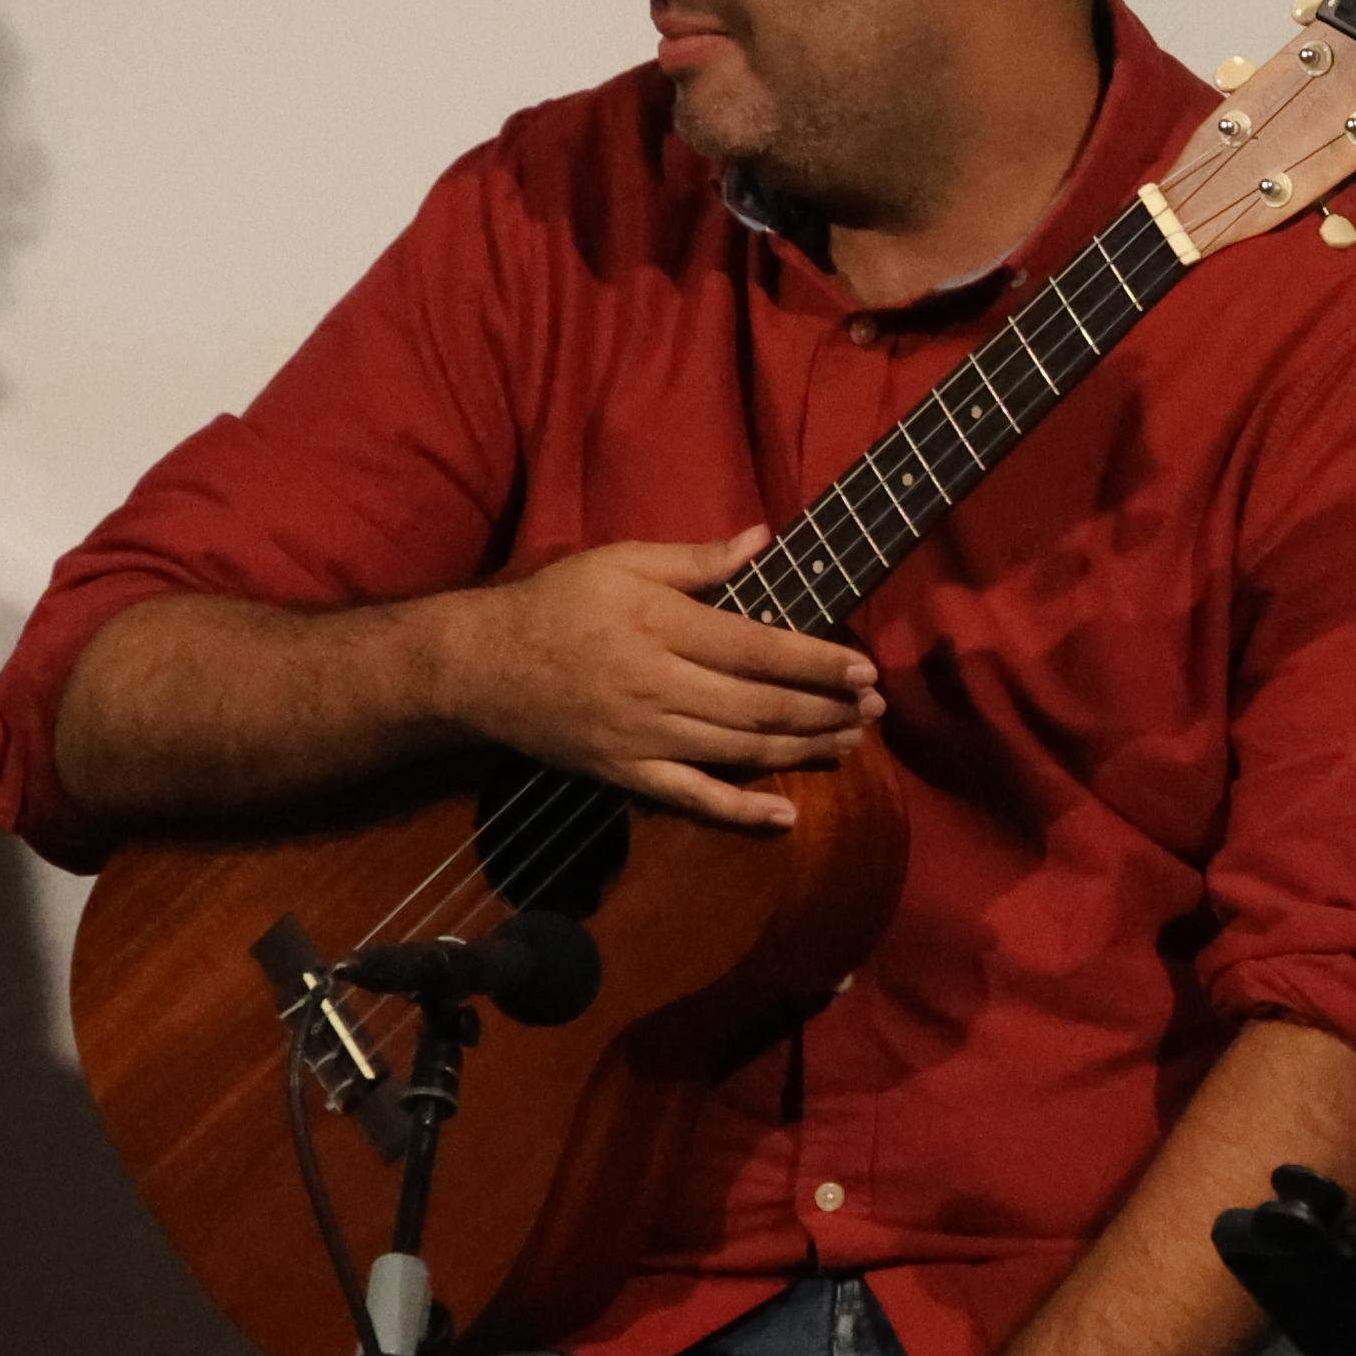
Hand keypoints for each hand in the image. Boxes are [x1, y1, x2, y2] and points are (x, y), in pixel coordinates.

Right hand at [445, 527, 880, 829]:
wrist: (479, 667)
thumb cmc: (555, 604)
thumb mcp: (620, 561)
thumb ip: (696, 559)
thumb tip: (764, 539)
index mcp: (663, 628)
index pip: (759, 649)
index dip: (818, 662)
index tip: (864, 670)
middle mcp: (659, 686)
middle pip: (760, 705)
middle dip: (826, 710)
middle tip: (875, 710)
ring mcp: (643, 736)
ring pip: (739, 751)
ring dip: (803, 751)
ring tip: (851, 744)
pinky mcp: (625, 773)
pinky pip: (690, 798)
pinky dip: (739, 811)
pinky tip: (785, 817)